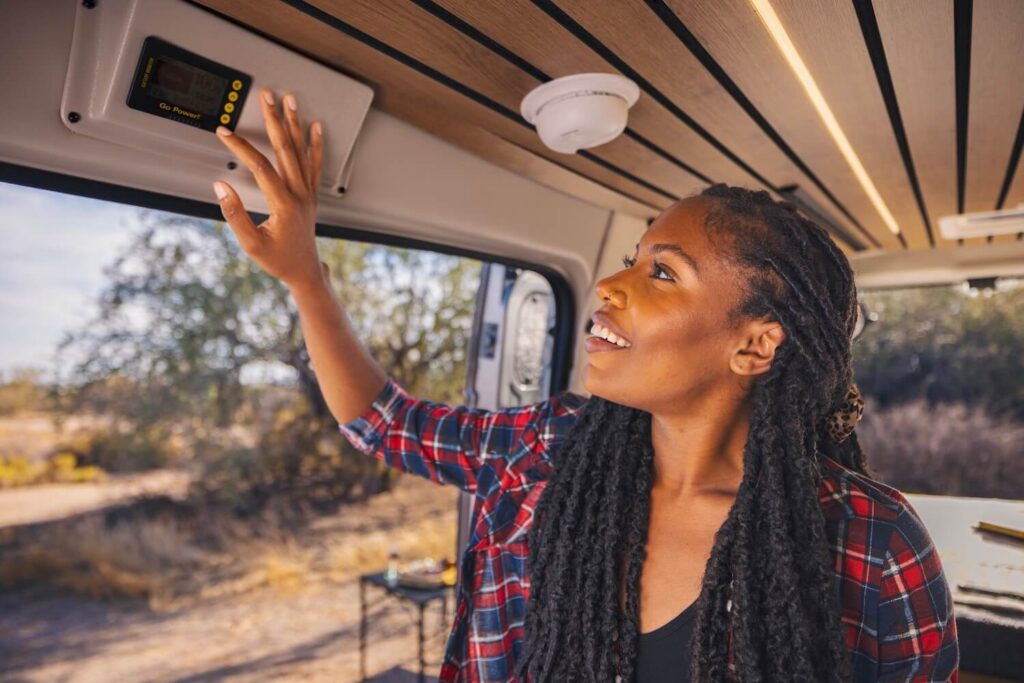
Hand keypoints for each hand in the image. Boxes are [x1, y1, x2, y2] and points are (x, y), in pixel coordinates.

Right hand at [212, 88, 324, 289]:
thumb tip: (220, 187)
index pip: (260, 167)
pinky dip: (316, 144)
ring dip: (294, 124)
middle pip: (285, 149)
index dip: (241, 146)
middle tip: (267, 96)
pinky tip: (316, 126)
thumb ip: (234, 214)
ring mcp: (308, 193)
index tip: (224, 131)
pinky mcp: (311, 195)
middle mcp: (299, 195)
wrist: (305, 271)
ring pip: (301, 152)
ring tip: (290, 100)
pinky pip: (315, 164)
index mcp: (283, 204)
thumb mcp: (250, 244)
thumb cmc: (278, 261)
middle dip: (274, 120)